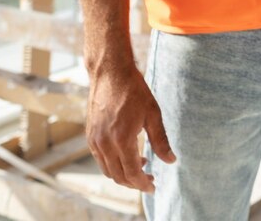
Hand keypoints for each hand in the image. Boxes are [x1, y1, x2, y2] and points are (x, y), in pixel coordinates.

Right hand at [85, 63, 174, 192]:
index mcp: (121, 139)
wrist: (110, 73)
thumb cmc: (134, 91)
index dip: (143, 184)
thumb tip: (170, 161)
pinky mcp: (90, 135)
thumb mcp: (153, 114)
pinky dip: (113, 164)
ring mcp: (94, 140)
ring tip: (141, 166)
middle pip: (118, 176)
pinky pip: (100, 159)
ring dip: (123, 175)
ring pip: (107, 170)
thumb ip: (161, 140)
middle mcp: (104, 143)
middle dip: (134, 183)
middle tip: (149, 180)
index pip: (132, 173)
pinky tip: (128, 155)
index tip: (153, 186)